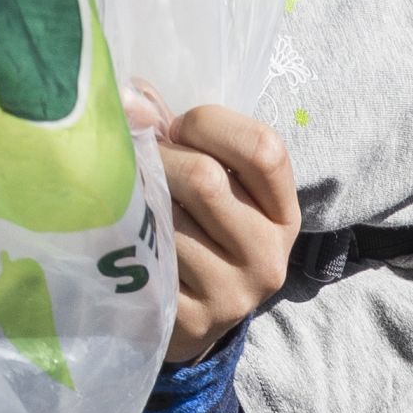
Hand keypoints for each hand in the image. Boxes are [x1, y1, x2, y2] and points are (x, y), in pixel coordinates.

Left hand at [124, 90, 300, 364]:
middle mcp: (269, 256)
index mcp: (283, 213)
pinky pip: (148, 257)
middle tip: (145, 164)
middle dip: (161, 157)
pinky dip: (129, 237)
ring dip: (140, 198)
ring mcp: (233, 293)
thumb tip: (133, 95)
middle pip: (205, 179)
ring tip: (137, 200)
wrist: (195, 314)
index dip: (209, 123)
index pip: (263, 149)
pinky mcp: (193, 318)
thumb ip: (186, 134)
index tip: (179, 129)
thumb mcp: (219, 182)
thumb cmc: (201, 228)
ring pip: (168, 218)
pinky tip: (129, 236)